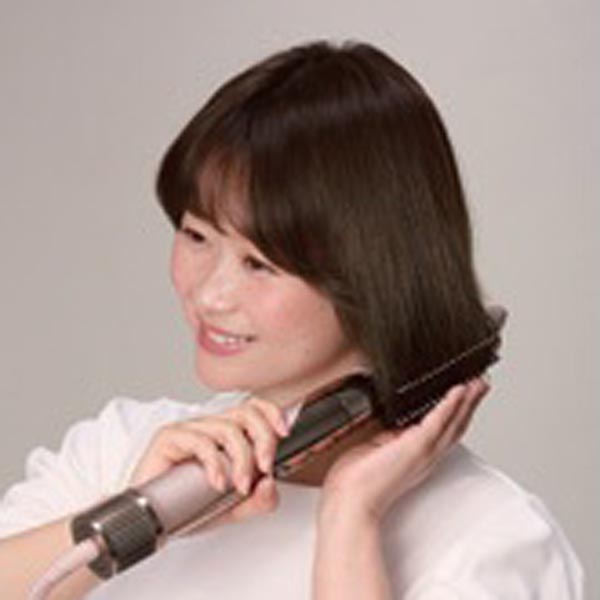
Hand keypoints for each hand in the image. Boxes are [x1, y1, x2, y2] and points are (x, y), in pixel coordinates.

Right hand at [128, 396, 289, 528]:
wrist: (149, 521)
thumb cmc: (185, 507)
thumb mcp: (233, 509)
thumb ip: (258, 500)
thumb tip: (270, 484)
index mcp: (226, 435)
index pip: (253, 408)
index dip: (272, 413)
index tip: (285, 433)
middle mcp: (210, 427)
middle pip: (245, 412)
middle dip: (263, 438)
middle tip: (265, 467)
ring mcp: (189, 429)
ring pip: (227, 428)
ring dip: (241, 459)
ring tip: (239, 485)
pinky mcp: (170, 437)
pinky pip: (200, 441)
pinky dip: (214, 464)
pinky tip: (216, 483)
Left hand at [318, 378, 489, 524]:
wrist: (351, 499)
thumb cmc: (356, 481)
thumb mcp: (375, 448)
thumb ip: (387, 436)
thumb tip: (389, 422)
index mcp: (416, 455)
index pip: (444, 430)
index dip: (457, 412)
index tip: (464, 394)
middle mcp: (426, 455)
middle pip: (457, 425)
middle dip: (470, 402)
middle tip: (481, 383)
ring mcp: (423, 451)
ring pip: (454, 422)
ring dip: (467, 400)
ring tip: (478, 382)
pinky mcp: (416, 447)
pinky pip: (438, 421)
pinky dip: (450, 404)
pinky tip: (458, 391)